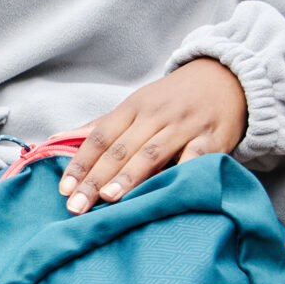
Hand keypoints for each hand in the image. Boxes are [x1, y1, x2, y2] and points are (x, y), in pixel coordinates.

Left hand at [58, 58, 248, 213]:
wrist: (227, 78)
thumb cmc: (173, 99)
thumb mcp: (137, 105)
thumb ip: (103, 126)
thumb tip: (57, 140)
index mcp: (132, 108)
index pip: (99, 137)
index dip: (80, 163)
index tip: (64, 189)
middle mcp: (155, 116)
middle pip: (120, 149)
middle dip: (96, 178)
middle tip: (77, 205)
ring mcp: (184, 127)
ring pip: (152, 153)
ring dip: (129, 177)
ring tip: (110, 199)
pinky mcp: (213, 139)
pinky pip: (195, 158)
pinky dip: (180, 173)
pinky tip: (166, 191)